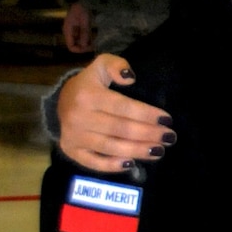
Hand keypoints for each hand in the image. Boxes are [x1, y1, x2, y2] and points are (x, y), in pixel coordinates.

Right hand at [58, 53, 175, 173]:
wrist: (62, 100)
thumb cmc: (90, 84)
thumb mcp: (101, 66)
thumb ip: (116, 66)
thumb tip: (130, 78)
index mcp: (88, 95)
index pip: (123, 107)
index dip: (147, 114)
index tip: (167, 120)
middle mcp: (79, 117)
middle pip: (120, 130)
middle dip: (148, 134)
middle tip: (169, 138)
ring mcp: (73, 135)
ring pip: (110, 147)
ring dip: (137, 151)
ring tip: (158, 151)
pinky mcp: (70, 150)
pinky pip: (93, 162)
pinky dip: (112, 166)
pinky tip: (132, 164)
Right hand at [62, 1, 93, 52]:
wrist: (84, 0)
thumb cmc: (82, 9)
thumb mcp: (84, 20)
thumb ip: (84, 32)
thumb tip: (84, 45)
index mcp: (68, 30)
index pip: (71, 46)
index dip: (80, 50)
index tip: (90, 48)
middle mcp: (70, 32)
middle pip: (75, 45)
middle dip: (84, 47)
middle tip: (95, 46)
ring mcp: (74, 31)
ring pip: (79, 42)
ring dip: (87, 44)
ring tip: (96, 43)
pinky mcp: (79, 29)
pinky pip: (82, 38)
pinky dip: (88, 39)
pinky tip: (94, 39)